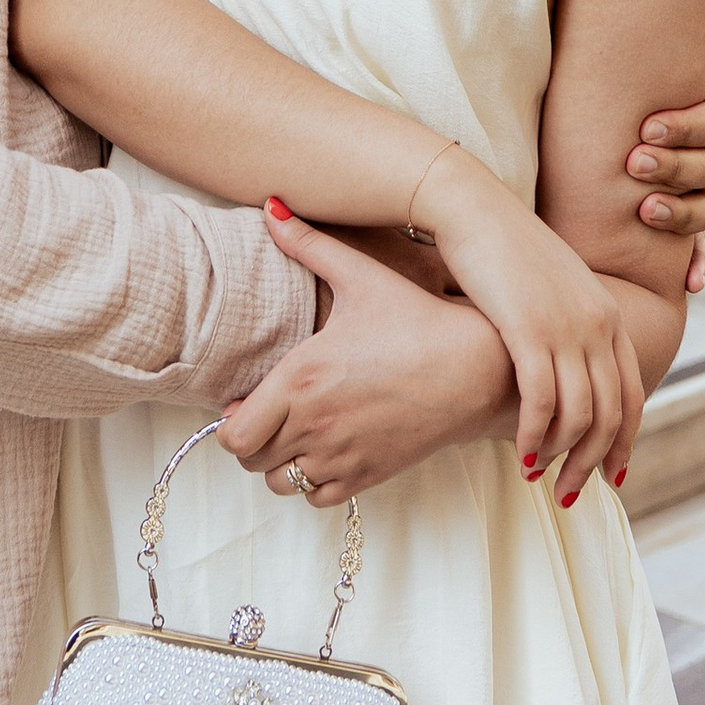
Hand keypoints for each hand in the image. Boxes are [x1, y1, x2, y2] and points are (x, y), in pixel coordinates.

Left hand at [217, 206, 514, 500]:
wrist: (476, 368)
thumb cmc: (416, 319)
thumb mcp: (359, 275)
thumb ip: (307, 243)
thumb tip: (269, 206)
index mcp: (301, 380)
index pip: (232, 435)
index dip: (229, 423)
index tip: (244, 402)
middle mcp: (315, 425)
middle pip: (250, 462)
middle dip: (251, 441)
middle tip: (266, 415)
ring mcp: (343, 455)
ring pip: (280, 485)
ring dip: (278, 463)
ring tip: (295, 432)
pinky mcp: (370, 475)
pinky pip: (319, 499)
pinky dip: (313, 482)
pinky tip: (326, 449)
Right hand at [411, 153, 642, 498]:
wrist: (470, 205)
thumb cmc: (501, 248)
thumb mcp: (551, 287)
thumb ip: (568, 324)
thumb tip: (565, 367)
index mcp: (608, 313)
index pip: (632, 394)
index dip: (624, 441)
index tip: (610, 474)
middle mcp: (598, 323)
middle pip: (611, 414)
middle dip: (592, 462)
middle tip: (571, 493)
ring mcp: (567, 327)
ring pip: (580, 416)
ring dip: (561, 456)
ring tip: (538, 476)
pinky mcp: (530, 330)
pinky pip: (542, 402)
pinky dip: (535, 436)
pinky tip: (520, 453)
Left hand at [627, 28, 704, 292]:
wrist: (588, 96)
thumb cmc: (615, 56)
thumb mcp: (638, 35)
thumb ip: (683, 30)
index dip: (689, 125)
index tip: (645, 128)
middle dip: (677, 164)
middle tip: (634, 162)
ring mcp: (702, 184)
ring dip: (683, 211)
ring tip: (644, 209)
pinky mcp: (682, 216)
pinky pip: (701, 244)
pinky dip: (698, 262)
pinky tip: (690, 282)